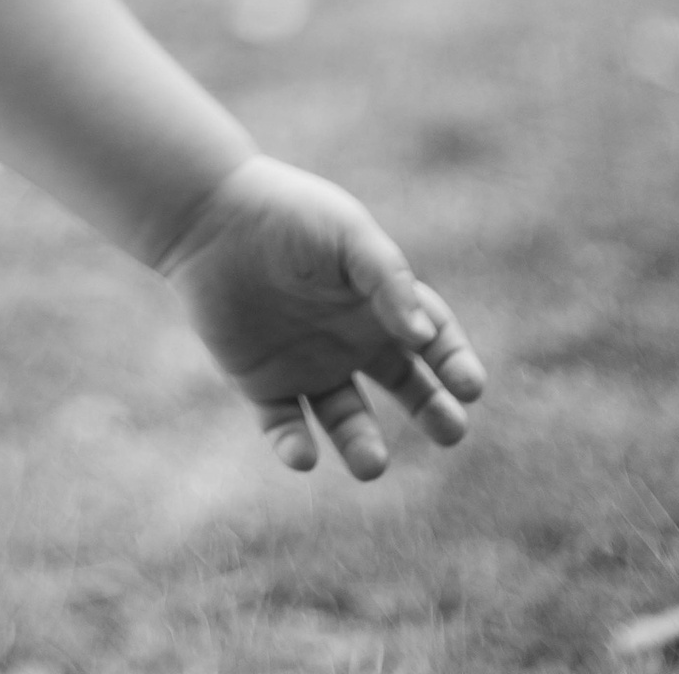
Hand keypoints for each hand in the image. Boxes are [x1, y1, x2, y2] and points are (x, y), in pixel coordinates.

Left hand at [159, 154, 485, 479]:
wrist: (208, 215)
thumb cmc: (286, 214)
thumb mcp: (347, 233)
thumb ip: (388, 278)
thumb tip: (423, 337)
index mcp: (377, 301)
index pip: (433, 338)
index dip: (455, 362)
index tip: (470, 386)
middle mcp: (350, 338)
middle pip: (407, 388)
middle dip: (435, 412)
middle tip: (451, 429)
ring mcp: (307, 364)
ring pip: (348, 420)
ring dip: (363, 445)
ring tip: (372, 463)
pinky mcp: (262, 382)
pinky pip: (284, 425)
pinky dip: (295, 446)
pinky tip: (303, 453)